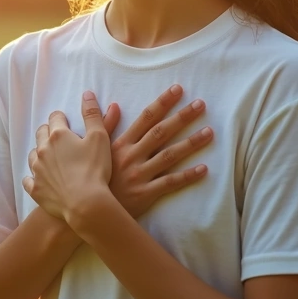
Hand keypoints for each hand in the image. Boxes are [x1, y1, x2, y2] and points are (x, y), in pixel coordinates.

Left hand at [21, 94, 113, 223]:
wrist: (85, 203)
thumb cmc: (95, 169)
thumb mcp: (100, 137)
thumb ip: (93, 114)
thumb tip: (87, 94)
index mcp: (58, 135)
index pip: (55, 117)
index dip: (62, 118)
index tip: (67, 122)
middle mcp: (42, 150)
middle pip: (41, 133)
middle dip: (49, 131)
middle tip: (59, 137)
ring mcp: (36, 170)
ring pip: (32, 155)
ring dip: (40, 153)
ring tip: (51, 157)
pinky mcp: (35, 189)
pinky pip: (28, 180)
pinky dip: (33, 178)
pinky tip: (38, 179)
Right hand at [103, 85, 212, 217]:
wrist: (87, 208)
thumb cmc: (94, 177)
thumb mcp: (96, 148)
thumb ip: (105, 126)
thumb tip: (114, 105)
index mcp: (121, 143)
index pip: (146, 118)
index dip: (162, 103)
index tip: (178, 90)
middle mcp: (132, 156)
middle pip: (160, 132)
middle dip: (181, 117)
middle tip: (201, 105)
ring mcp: (139, 174)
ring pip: (169, 155)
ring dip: (190, 143)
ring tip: (209, 132)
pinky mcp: (145, 193)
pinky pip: (169, 183)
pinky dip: (187, 176)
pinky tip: (203, 169)